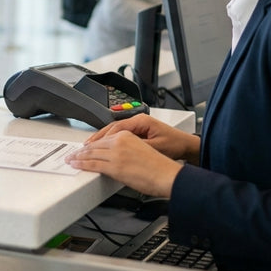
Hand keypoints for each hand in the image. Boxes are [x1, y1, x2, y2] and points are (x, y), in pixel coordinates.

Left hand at [65, 130, 182, 197]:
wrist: (167, 174)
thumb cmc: (159, 166)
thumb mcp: (141, 149)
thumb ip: (126, 150)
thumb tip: (116, 158)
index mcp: (127, 136)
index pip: (103, 139)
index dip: (91, 144)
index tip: (84, 147)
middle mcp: (120, 142)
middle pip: (95, 146)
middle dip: (81, 151)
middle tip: (73, 153)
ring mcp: (116, 154)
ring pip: (91, 154)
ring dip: (78, 157)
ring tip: (71, 160)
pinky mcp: (114, 166)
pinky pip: (93, 164)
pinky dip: (82, 165)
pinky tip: (76, 165)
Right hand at [81, 114, 198, 162]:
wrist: (187, 146)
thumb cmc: (174, 145)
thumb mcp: (154, 147)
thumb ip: (136, 147)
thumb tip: (120, 150)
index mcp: (141, 121)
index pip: (115, 128)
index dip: (102, 139)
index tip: (90, 147)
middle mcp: (138, 120)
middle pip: (111, 128)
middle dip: (97, 139)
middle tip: (83, 148)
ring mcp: (138, 125)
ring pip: (114, 131)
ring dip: (101, 140)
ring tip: (88, 148)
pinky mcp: (139, 132)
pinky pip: (119, 135)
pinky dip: (109, 141)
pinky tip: (102, 147)